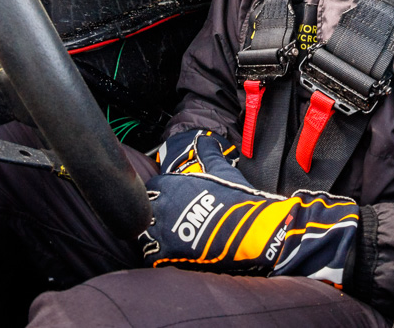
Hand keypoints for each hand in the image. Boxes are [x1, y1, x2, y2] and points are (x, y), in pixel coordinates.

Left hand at [141, 132, 358, 284]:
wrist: (249, 230)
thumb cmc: (236, 199)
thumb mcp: (222, 171)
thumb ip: (209, 153)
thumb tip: (205, 139)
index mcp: (172, 185)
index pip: (152, 186)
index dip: (160, 192)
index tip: (168, 197)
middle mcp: (163, 206)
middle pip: (144, 208)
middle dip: (153, 212)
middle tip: (166, 218)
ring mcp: (163, 231)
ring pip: (144, 233)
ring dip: (152, 234)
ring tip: (166, 237)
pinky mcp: (168, 253)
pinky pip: (151, 255)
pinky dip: (157, 255)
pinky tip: (168, 253)